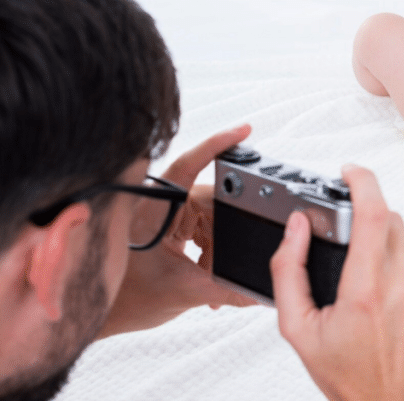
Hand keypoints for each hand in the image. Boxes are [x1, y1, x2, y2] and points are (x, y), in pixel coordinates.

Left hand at [100, 123, 256, 338]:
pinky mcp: (169, 227)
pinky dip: (211, 251)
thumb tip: (259, 290)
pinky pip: (203, 229)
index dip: (217, 144)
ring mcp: (164, 215)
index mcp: (154, 209)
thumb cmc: (125, 300)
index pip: (188, 165)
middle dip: (227, 232)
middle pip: (211, 201)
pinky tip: (207, 273)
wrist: (102, 314)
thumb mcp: (184, 292)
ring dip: (218, 248)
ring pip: (211, 218)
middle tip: (228, 262)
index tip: (243, 131)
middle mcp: (159, 205)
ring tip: (210, 277)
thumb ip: (227, 289)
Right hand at [271, 165, 403, 400]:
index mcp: (365, 290)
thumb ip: (289, 271)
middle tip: (346, 245)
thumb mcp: (298, 330)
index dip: (363, 181)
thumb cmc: (347, 378)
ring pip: (401, 251)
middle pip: (390, 223)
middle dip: (366, 222)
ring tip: (364, 302)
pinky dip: (397, 282)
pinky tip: (385, 314)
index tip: (351, 172)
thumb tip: (296, 228)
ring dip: (380, 260)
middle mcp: (402, 286)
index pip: (374, 214)